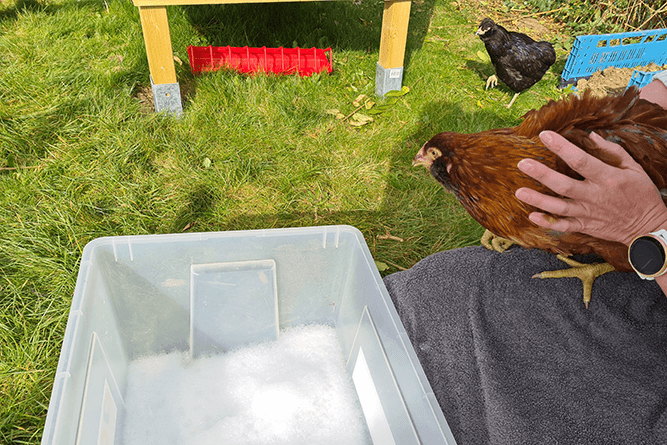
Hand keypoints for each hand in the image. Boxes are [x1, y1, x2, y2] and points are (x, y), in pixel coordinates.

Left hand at [514, 131, 666, 245]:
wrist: (648, 227)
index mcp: (608, 178)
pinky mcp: (585, 226)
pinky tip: (532, 216)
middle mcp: (595, 196)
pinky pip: (563, 226)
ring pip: (559, 207)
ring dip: (538, 200)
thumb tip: (590, 135)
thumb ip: (612, 151)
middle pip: (564, 185)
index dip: (561, 147)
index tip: (544, 135)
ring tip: (519, 192)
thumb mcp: (634, 168)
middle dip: (542, 174)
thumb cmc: (641, 194)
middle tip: (522, 164)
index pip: (581, 160)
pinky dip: (547, 222)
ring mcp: (588, 213)